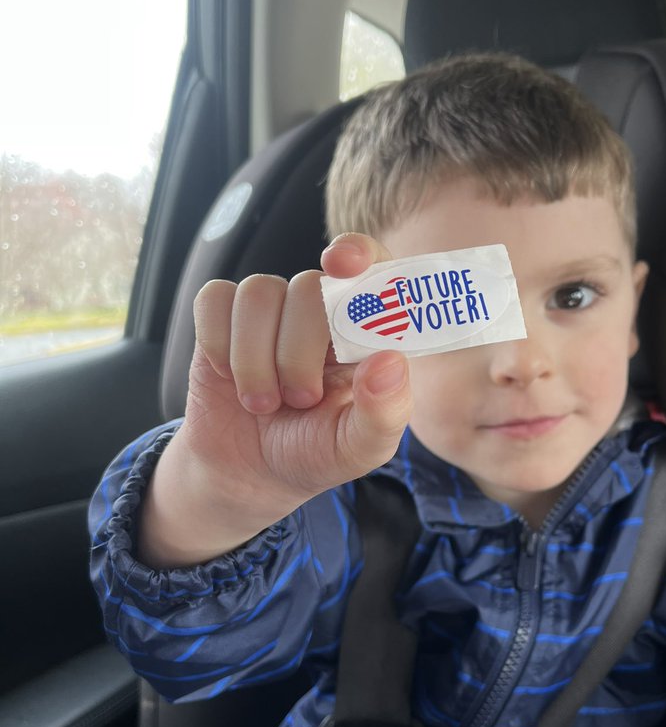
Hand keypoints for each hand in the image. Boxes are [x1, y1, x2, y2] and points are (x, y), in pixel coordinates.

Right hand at [138, 234, 411, 565]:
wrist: (249, 473)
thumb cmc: (314, 453)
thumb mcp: (358, 450)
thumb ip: (384, 413)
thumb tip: (390, 361)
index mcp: (365, 333)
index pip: (375, 266)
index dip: (359, 254)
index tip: (341, 265)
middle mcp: (322, 311)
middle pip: (309, 286)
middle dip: (298, 353)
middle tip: (299, 400)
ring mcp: (274, 309)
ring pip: (258, 293)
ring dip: (255, 359)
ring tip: (263, 403)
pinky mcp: (225, 315)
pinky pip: (215, 299)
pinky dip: (219, 342)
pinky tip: (230, 375)